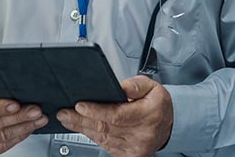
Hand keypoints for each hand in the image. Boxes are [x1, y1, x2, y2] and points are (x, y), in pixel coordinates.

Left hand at [57, 75, 172, 156]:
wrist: (170, 125)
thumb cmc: (158, 105)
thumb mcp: (153, 86)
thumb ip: (136, 85)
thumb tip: (120, 87)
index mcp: (147, 115)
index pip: (117, 115)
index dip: (96, 111)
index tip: (79, 106)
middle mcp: (140, 134)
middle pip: (105, 127)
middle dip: (81, 120)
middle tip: (64, 113)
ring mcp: (134, 148)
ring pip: (102, 138)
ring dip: (82, 128)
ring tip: (68, 119)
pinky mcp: (129, 155)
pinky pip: (106, 146)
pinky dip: (92, 137)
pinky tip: (82, 129)